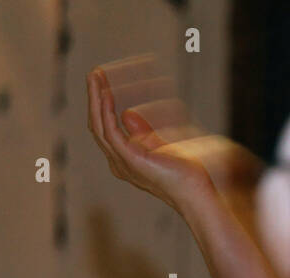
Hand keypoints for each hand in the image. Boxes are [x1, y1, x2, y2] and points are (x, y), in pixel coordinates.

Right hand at [86, 56, 261, 214]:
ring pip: (99, 125)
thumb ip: (143, 133)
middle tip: (93, 74)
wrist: (195, 192)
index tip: (101, 84)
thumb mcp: (159, 146)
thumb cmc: (184, 173)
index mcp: (124, 160)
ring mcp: (122, 162)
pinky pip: (111, 132)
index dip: (101, 105)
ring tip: (95, 77)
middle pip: (97, 124)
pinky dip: (107, 112)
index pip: (105, 128)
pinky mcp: (130, 160)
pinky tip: (106, 95)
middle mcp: (118, 162)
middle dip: (94, 98)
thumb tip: (127, 114)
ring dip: (96, 99)